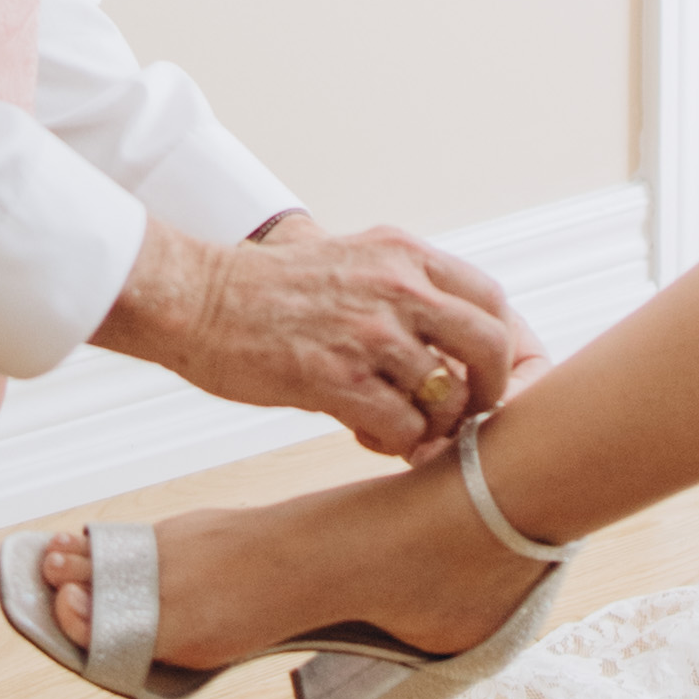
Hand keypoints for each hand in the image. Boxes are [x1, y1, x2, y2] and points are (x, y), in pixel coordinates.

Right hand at [105, 214, 540, 456]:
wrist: (196, 300)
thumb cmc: (265, 287)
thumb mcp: (345, 255)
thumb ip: (396, 283)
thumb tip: (442, 327)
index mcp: (403, 254)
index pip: (491, 301)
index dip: (502, 347)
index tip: (486, 377)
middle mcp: (397, 286)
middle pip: (489, 347)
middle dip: (487, 394)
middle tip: (463, 417)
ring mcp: (369, 333)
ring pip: (447, 398)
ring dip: (431, 427)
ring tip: (398, 426)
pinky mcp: (336, 378)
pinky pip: (403, 429)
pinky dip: (395, 443)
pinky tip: (364, 433)